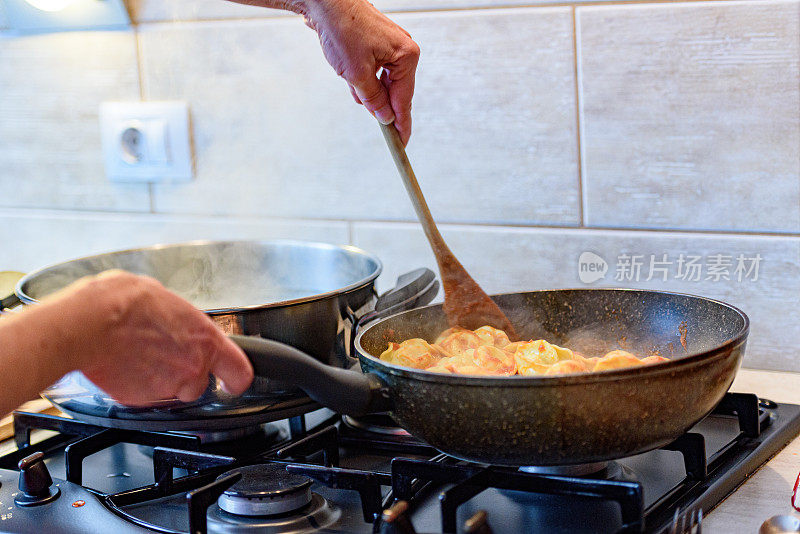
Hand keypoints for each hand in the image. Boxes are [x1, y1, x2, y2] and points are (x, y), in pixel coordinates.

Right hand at [55, 270, 252, 404]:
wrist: (85, 326)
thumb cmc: (120, 303)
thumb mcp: (160, 294)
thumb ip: (176, 315)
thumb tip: (170, 313)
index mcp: (205, 338)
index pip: (240, 371)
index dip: (237, 379)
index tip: (233, 381)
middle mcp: (192, 367)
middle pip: (200, 383)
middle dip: (186, 374)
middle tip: (164, 355)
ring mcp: (168, 387)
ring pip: (173, 391)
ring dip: (161, 380)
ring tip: (139, 356)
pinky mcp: (142, 401)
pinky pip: (146, 396)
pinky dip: (138, 386)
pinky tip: (125, 365)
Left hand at [306, 0, 419, 144]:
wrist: (325, 2)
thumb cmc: (342, 30)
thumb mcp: (357, 74)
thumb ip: (373, 99)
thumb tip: (385, 117)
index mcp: (406, 56)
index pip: (405, 100)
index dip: (402, 124)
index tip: (402, 144)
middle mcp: (403, 50)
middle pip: (395, 91)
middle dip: (378, 103)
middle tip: (370, 116)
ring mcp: (391, 46)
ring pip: (382, 82)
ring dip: (366, 89)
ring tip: (349, 78)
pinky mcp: (378, 44)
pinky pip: (375, 70)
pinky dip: (363, 78)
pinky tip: (350, 75)